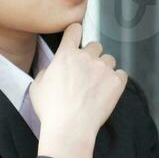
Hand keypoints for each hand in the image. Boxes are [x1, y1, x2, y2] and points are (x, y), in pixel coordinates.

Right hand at [29, 23, 127, 157]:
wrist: (70, 128)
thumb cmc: (51, 110)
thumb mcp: (37, 87)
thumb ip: (46, 71)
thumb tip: (52, 69)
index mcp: (66, 55)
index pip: (74, 29)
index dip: (76, 32)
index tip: (77, 37)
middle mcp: (86, 57)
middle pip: (95, 45)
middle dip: (92, 56)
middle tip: (87, 73)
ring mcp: (104, 69)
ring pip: (109, 59)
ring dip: (105, 69)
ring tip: (97, 86)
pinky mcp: (117, 82)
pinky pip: (121, 74)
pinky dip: (116, 81)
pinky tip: (107, 92)